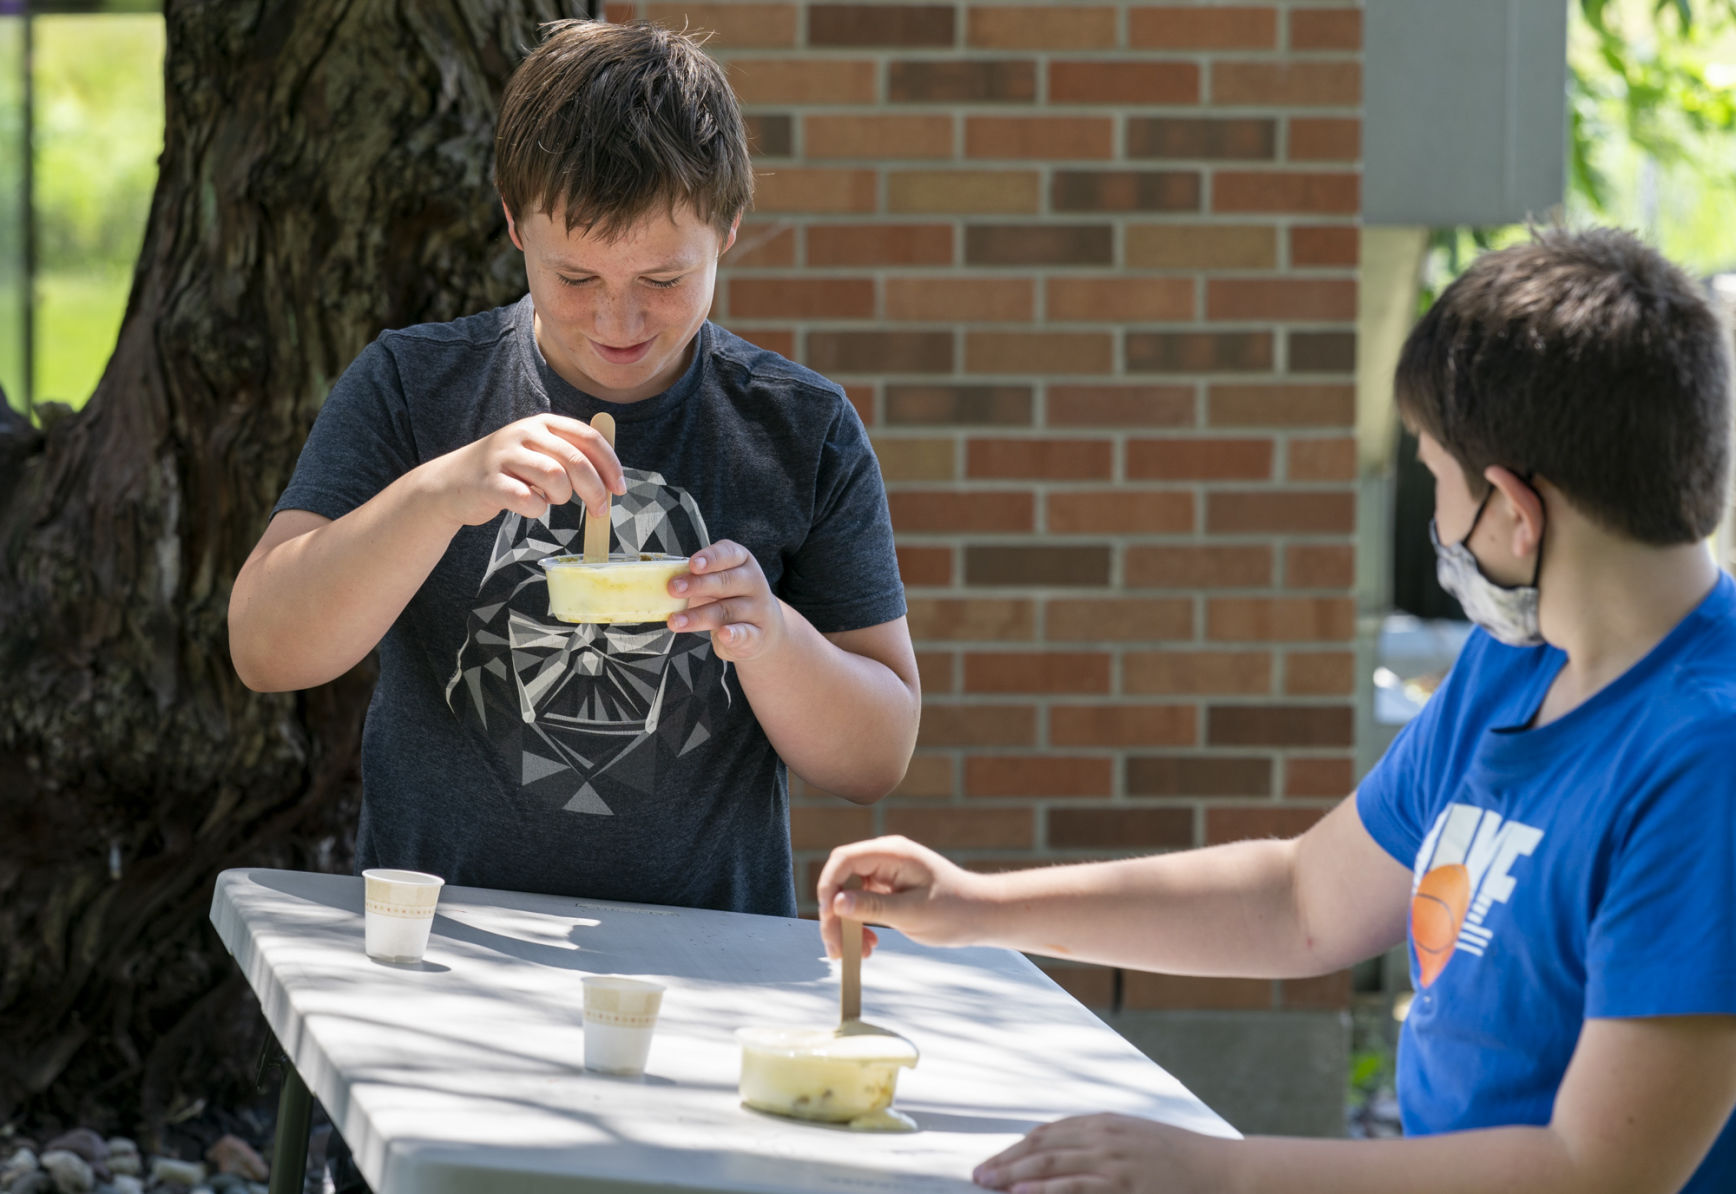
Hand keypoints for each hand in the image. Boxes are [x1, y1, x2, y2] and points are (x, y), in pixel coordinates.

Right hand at [424, 414, 624, 527]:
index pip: (588, 438)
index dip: (610, 464)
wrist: (452, 482)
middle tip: (600, 511)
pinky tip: (530, 506)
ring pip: (555, 479)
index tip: (620, 489)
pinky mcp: (490, 482)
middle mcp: (524, 433)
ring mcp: (505, 456)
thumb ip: (570, 455)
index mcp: (542, 423)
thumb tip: (612, 478)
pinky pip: (529, 501)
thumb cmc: (507, 470)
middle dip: (596, 490)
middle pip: (576, 461)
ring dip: (562, 498)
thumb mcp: (538, 451)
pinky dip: (537, 510)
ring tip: (552, 500)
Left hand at [666, 540, 785, 662]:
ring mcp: (757, 610)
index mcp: (742, 562)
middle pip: (726, 581)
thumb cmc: (731, 599)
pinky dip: (733, 634)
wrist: (763, 629)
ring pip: (727, 610)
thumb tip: (665, 583)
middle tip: (673, 589)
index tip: (692, 564)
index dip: (710, 558)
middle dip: (698, 585)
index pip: (728, 554)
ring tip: (675, 622)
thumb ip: (697, 579)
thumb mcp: (717, 583)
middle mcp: (753, 583)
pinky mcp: (757, 635)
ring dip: (698, 616)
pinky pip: (745, 634)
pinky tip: (723, 634)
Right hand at [816, 835, 985, 959]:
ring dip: (846, 924)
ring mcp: (887, 872)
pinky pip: (863, 903)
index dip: (828, 888)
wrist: (982, 915)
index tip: (828, 919)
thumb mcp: (912, 913)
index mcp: (893, 853)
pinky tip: (868, 945)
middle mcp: (886, 857)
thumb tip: (836, 904)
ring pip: (849, 894)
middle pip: (842, 879)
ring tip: (855, 953)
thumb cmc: (955, 911)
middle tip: (836, 948)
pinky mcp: (890, 888)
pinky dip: (860, 925)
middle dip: (834, 914)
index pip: (844, 860)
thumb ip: (873, 907)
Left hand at [973, 1114, 1226, 1193]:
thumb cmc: (1180, 1161)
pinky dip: (1045, 1189)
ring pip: (1052, 1165)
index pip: (1048, 1133)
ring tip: (988, 1183)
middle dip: (1006, 1161)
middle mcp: (1104, 1136)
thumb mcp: (1136, 1141)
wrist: (1225, 1172)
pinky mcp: (1124, 1184)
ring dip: (1015, 1175)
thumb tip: (1062, 1152)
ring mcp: (1114, 1160)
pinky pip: (1076, 1186)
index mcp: (1105, 1123)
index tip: (993, 1161)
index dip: (1017, 1148)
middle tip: (977, 1175)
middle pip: (1042, 1147)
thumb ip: (1101, 1142)